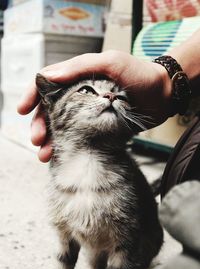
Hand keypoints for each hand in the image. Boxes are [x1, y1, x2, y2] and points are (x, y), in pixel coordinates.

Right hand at [17, 50, 171, 161]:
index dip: (32, 96)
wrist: (163, 96)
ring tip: (45, 154)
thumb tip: (48, 76)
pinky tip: (60, 157)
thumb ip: (80, 67)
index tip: (22, 110)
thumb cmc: (139, 75)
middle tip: (37, 139)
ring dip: (50, 141)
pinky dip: (66, 148)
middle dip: (39, 124)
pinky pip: (76, 139)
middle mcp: (79, 95)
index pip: (47, 84)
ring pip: (60, 127)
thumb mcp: (111, 63)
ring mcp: (87, 114)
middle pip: (50, 110)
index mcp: (78, 77)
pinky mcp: (97, 129)